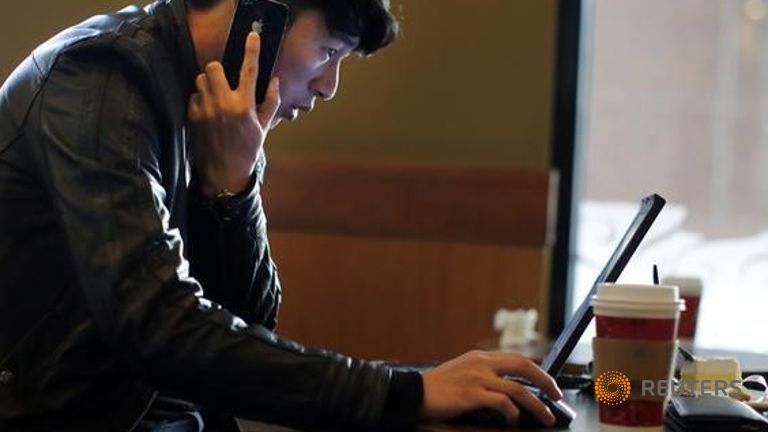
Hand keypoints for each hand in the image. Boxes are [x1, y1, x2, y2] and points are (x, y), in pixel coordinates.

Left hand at [188, 32, 280, 197]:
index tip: (252, 36)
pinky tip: (208, 112)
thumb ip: (270, 102)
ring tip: (216, 98)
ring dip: (208, 84)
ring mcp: (206, 110)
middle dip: (218, 70)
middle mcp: (224, 105)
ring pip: (201, 79)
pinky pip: (193, 95)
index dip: (252, 50)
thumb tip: (274, 81)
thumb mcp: (264, 127)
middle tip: (224, 81)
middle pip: (214, 68)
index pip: (249, 70)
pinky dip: (200, 99)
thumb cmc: (247, 150)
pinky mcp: (193, 117)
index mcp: (245, 106)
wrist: (224, 174)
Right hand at [420, 350, 563, 426]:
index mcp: (480, 357)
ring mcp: (477, 378)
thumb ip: (483, 376)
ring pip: (519, 389)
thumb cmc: (436, 388)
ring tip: (545, 417)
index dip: (537, 370)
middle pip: (524, 367)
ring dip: (537, 405)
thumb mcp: (462, 373)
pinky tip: (514, 421)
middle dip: (546, 381)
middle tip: (557, 396)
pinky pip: (502, 403)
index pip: (517, 359)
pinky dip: (513, 413)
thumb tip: (509, 391)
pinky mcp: (472, 394)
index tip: (548, 382)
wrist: (413, 393)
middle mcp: (481, 363)